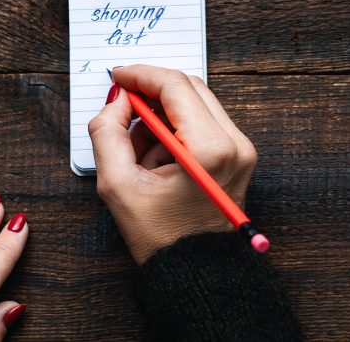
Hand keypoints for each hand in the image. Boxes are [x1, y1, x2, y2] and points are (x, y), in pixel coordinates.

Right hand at [88, 65, 257, 263]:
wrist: (197, 273)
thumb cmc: (162, 239)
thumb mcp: (117, 184)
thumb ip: (108, 132)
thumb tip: (117, 100)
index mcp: (210, 149)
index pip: (175, 85)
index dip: (141, 75)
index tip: (118, 77)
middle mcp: (235, 144)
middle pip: (189, 87)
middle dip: (151, 92)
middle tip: (122, 106)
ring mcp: (241, 150)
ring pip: (196, 103)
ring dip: (162, 113)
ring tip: (138, 151)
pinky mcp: (239, 156)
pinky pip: (204, 123)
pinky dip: (176, 128)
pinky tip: (156, 159)